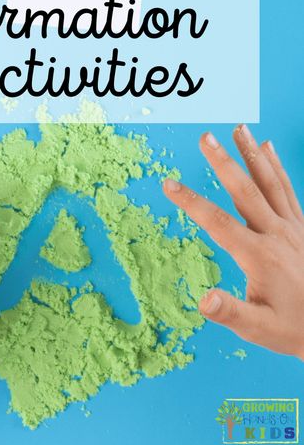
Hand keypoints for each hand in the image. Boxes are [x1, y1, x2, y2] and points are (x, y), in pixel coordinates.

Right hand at [163, 125, 303, 358]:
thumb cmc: (293, 329)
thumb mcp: (258, 329)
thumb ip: (230, 312)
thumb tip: (203, 300)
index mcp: (259, 255)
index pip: (217, 222)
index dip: (190, 202)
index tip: (168, 184)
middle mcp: (276, 234)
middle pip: (245, 190)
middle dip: (223, 162)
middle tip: (206, 136)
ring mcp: (292, 227)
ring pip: (270, 182)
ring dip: (252, 154)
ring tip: (239, 129)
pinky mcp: (303, 226)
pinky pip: (289, 189)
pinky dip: (277, 167)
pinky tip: (269, 149)